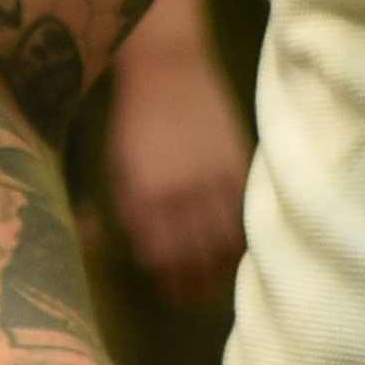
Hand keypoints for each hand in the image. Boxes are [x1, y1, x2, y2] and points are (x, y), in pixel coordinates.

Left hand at [103, 42, 248, 305]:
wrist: (167, 67)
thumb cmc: (135, 118)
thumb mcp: (119, 169)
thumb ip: (130, 211)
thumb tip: (138, 250)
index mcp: (142, 199)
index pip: (161, 257)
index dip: (169, 279)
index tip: (173, 291)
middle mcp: (178, 197)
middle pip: (193, 257)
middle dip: (196, 283)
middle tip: (198, 297)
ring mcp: (211, 181)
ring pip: (223, 243)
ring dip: (223, 267)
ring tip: (221, 279)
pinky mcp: (237, 165)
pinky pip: (244, 214)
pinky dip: (243, 235)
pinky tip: (240, 246)